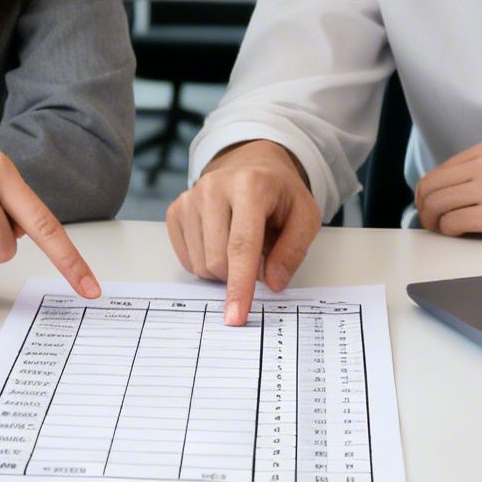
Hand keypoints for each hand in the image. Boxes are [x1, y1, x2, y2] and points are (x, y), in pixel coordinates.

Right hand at [165, 140, 322, 325]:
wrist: (253, 165)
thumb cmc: (280, 195)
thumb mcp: (305, 216)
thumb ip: (293, 251)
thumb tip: (272, 283)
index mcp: (250, 186)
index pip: (242, 246)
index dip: (240, 285)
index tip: (236, 316)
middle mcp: (213, 187)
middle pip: (217, 260)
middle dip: (238, 277)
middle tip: (259, 261)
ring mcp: (190, 198)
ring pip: (200, 264)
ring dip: (223, 271)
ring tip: (240, 247)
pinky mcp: (176, 209)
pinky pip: (186, 259)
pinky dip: (206, 263)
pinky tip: (220, 244)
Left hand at [413, 139, 481, 243]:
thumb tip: (453, 192)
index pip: (441, 170)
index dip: (429, 192)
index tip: (430, 206)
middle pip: (432, 186)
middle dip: (425, 208)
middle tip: (430, 223)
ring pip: (438, 205)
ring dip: (434, 222)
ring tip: (443, 230)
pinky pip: (455, 224)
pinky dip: (450, 232)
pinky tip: (460, 234)